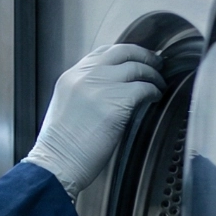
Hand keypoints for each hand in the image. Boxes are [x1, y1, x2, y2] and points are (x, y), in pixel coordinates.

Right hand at [25, 43, 166, 196]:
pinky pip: (144, 88)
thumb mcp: (66, 107)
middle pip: (123, 52)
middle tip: (156, 63)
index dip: (124, 53)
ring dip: (153, 76)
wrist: (57, 163)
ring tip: (158, 85)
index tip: (136, 59)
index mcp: (71, 77)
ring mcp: (100, 87)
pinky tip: (155, 98)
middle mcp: (85, 76)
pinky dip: (154, 91)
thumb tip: (112, 89)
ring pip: (137, 68)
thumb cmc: (61, 147)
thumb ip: (85, 92)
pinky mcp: (116, 102)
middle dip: (144, 56)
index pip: (102, 52)